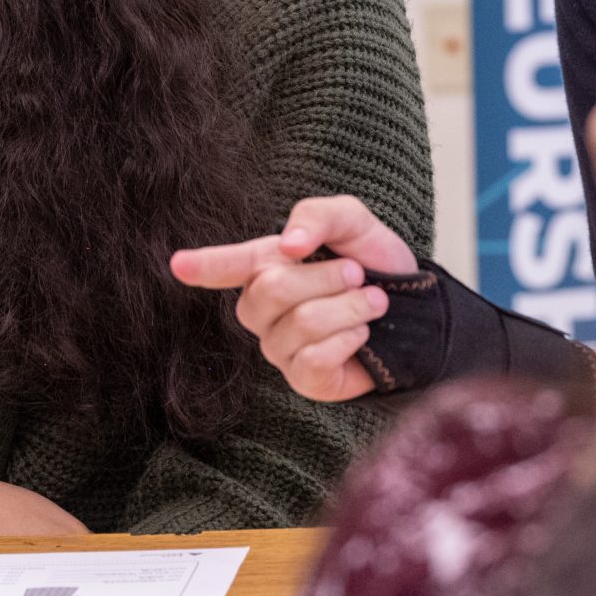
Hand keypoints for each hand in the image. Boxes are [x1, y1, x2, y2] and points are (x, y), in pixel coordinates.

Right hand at [170, 196, 415, 402]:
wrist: (417, 306)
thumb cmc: (373, 261)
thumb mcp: (352, 220)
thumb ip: (317, 215)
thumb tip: (289, 243)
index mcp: (265, 266)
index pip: (226, 266)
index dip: (202, 265)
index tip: (177, 264)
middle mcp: (262, 310)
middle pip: (272, 289)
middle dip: (327, 276)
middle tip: (357, 272)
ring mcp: (280, 348)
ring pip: (302, 323)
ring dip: (351, 307)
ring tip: (372, 301)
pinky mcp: (305, 379)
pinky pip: (316, 359)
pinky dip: (350, 338)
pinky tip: (362, 335)